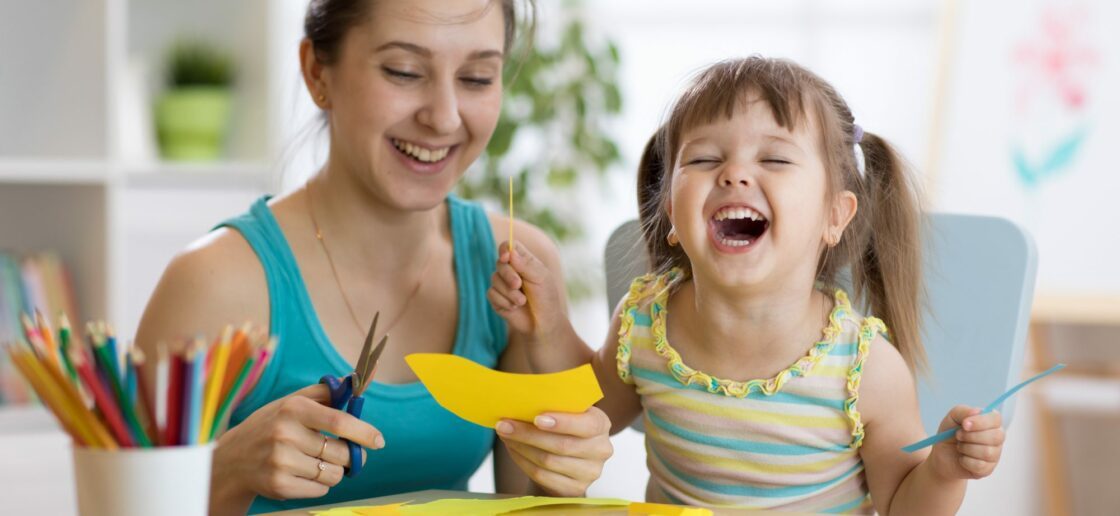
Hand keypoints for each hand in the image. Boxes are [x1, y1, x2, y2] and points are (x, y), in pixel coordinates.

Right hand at [209, 384, 383, 514]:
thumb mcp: (291, 402)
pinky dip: (319, 484)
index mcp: (293, 409)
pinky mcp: (279, 485)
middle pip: (341, 453)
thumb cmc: (271, 425)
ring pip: (332, 474)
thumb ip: (324, 392)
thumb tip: (353, 381)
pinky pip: (320, 490)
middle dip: (349, 456)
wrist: (234, 459)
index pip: (339, 421)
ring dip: (333, 471)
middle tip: (344, 454)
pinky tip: (304, 474)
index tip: (379, 441)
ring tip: (317, 463)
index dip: (364, 432)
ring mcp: (281, 461)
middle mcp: (285, 434)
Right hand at [487, 241, 563, 336]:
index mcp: (523, 261)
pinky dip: (504, 301)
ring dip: (509, 292)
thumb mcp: (541, 278)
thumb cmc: (546, 298)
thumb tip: (510, 252)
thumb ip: (526, 264)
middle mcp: (511, 270)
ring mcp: (502, 284)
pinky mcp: (496, 298)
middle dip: (508, 274)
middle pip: (499, 263)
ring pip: (494, 279)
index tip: (505, 257)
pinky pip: (491, 294)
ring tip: (522, 301)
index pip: (509, 246)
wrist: (543, 323)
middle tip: (518, 285)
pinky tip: (514, 308)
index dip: (504, 249)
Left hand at [495, 407, 613, 496]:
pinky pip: (542, 476)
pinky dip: (523, 461)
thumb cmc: (565, 427)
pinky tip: (513, 449)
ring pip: (548, 461)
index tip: (537, 418)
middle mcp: (601, 450)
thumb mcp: (568, 411)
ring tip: (505, 434)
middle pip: (562, 445)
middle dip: (528, 434)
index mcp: (601, 424)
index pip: (586, 425)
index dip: (562, 423)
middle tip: (504, 424)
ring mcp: (590, 473)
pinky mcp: (575, 490)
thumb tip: (523, 397)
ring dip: (521, 447)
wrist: (569, 458)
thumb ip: (555, 403)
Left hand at [929, 405, 1004, 480]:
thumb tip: (977, 411)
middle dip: (971, 436)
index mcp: (990, 422)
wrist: (942, 455)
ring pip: (987, 452)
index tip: (964, 424)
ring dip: (966, 448)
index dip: (980, 422)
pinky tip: (962, 458)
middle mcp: (997, 437)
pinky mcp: (988, 469)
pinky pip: (979, 465)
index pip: (996, 419)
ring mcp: (995, 454)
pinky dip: (965, 460)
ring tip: (960, 446)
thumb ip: (963, 411)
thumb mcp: (952, 418)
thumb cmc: (950, 434)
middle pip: (995, 436)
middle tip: (958, 436)